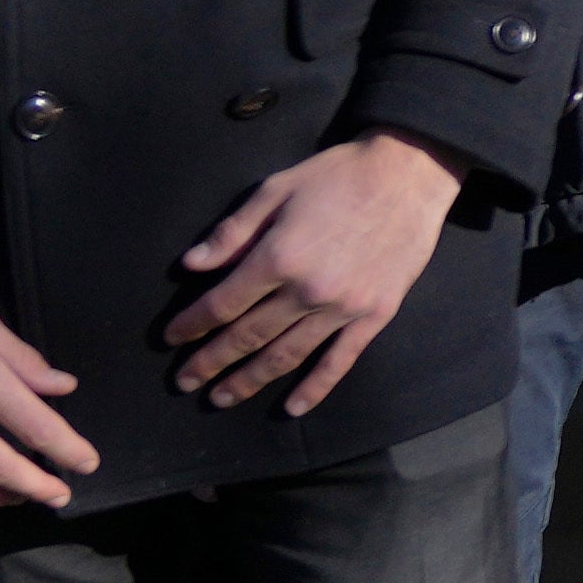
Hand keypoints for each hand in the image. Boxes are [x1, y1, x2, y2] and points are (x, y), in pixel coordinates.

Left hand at [161, 132, 462, 411]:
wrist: (410, 173)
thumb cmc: (339, 175)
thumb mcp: (276, 189)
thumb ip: (233, 231)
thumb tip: (190, 265)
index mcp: (278, 257)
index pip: (222, 303)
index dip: (191, 324)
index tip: (171, 339)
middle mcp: (307, 291)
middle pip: (247, 336)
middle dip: (210, 361)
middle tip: (184, 381)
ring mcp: (343, 308)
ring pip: (286, 355)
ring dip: (250, 380)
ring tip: (221, 397)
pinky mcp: (374, 315)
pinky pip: (340, 361)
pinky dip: (315, 388)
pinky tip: (292, 408)